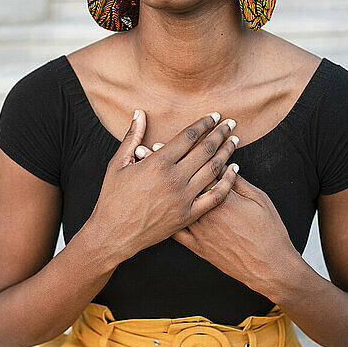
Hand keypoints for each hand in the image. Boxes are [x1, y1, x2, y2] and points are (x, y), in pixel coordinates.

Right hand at [85, 109, 238, 262]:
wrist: (114, 233)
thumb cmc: (113, 198)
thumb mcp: (118, 164)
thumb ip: (132, 137)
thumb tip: (139, 113)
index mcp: (157, 163)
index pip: (188, 136)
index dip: (203, 123)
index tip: (213, 116)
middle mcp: (174, 178)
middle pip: (205, 149)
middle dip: (220, 133)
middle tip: (230, 123)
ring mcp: (183, 198)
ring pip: (213, 169)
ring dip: (226, 152)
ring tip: (234, 140)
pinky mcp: (189, 214)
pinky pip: (215, 196)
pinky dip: (227, 181)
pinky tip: (234, 169)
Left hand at [137, 139, 301, 295]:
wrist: (267, 266)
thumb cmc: (267, 230)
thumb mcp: (258, 199)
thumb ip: (237, 181)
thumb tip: (225, 164)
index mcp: (222, 196)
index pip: (198, 169)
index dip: (181, 155)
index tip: (166, 141)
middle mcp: (206, 212)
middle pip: (180, 184)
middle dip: (161, 166)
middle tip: (145, 148)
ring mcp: (199, 231)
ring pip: (172, 205)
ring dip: (157, 189)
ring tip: (142, 176)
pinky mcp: (197, 247)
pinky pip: (174, 233)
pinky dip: (160, 219)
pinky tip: (150, 208)